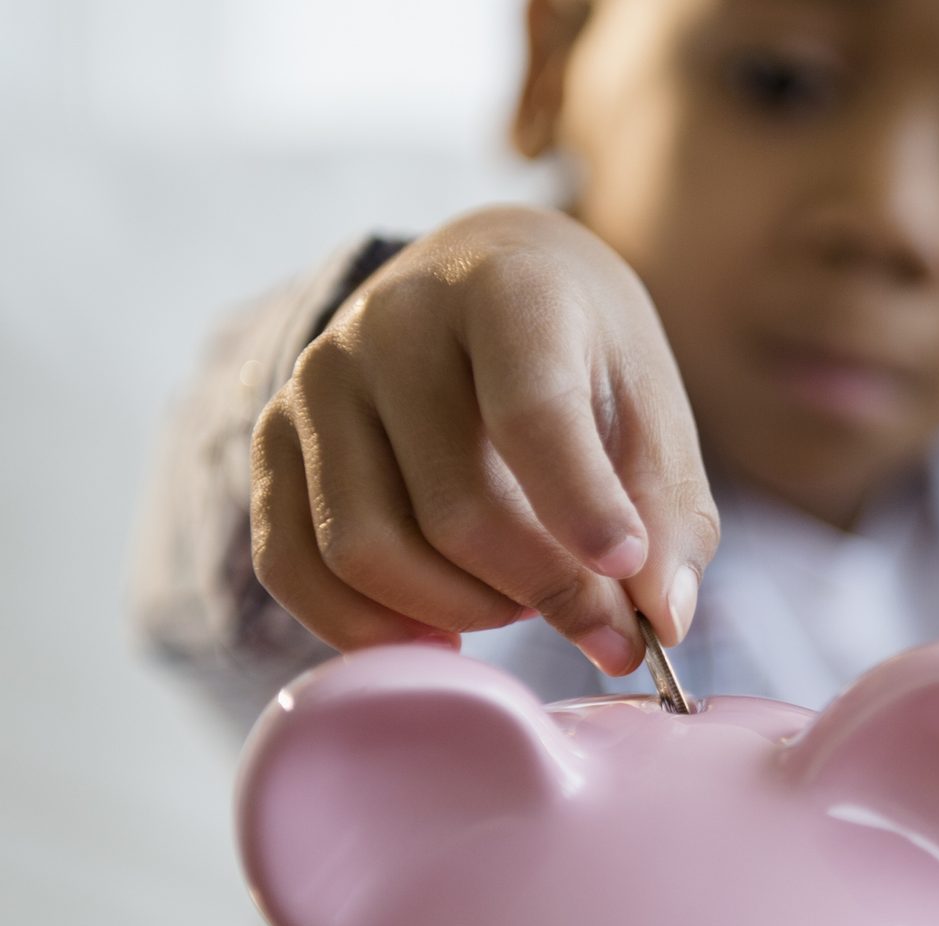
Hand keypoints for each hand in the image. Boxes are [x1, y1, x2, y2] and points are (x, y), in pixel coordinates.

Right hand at [249, 204, 718, 673]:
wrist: (479, 282)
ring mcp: (318, 378)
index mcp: (505, 289)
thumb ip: (666, 510)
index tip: (628, 575)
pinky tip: (436, 629)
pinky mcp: (271, 434)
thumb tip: (659, 619)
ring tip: (518, 605)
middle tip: (596, 620)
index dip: (582, 509)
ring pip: (362, 550)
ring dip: (457, 611)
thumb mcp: (651, 405)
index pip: (531, 411)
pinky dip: (365, 626)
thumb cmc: (579, 356)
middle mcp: (392, 322)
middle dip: (539, 592)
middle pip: (453, 509)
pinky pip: (291, 565)